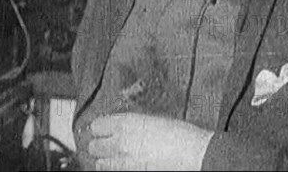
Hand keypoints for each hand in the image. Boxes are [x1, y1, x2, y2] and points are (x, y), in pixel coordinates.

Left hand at [88, 113, 213, 170]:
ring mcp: (125, 160)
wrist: (192, 153)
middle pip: (94, 146)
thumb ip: (131, 123)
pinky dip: (113, 169)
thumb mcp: (151, 120)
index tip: (98, 129)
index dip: (97, 128)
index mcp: (126, 122)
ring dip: (103, 160)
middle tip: (101, 145)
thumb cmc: (179, 134)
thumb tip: (120, 126)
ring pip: (100, 163)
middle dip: (98, 145)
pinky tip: (119, 166)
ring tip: (108, 158)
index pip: (97, 125)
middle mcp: (121, 141)